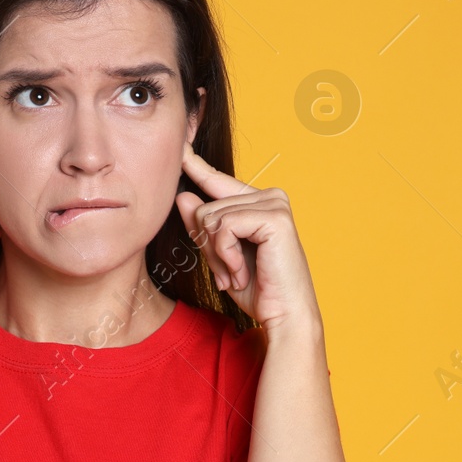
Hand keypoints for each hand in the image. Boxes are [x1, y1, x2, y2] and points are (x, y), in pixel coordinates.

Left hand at [174, 142, 319, 333]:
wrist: (282, 315)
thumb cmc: (256, 289)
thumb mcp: (219, 255)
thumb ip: (203, 227)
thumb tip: (182, 196)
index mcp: (259, 202)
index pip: (217, 181)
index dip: (195, 166)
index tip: (179, 147)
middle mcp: (270, 196)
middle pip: (205, 208)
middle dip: (209, 247)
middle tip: (229, 273)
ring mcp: (274, 203)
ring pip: (211, 218)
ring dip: (217, 255)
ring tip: (238, 274)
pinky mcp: (274, 217)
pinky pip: (224, 227)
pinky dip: (226, 255)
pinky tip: (243, 271)